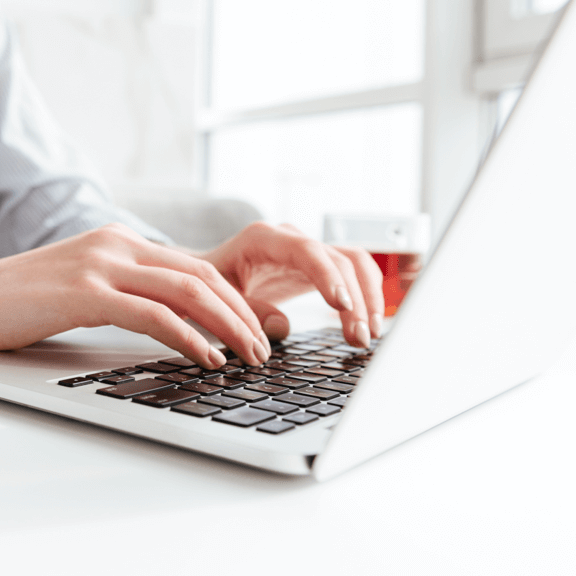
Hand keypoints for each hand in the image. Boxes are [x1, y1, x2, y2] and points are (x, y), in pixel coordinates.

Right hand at [0, 224, 271, 367]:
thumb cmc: (19, 302)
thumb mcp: (81, 288)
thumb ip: (122, 292)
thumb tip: (169, 323)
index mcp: (119, 241)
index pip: (195, 267)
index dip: (234, 301)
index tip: (255, 332)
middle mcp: (116, 244)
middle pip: (202, 275)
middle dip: (243, 315)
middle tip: (265, 349)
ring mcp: (101, 265)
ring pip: (187, 291)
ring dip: (228, 327)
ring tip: (248, 358)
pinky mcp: (85, 293)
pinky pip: (153, 314)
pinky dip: (189, 338)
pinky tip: (206, 359)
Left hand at [198, 222, 384, 348]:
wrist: (207, 274)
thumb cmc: (209, 284)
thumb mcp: (219, 297)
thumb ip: (247, 310)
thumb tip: (282, 327)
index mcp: (262, 238)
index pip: (306, 251)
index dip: (328, 276)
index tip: (341, 305)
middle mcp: (291, 238)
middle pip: (338, 259)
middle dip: (354, 299)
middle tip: (358, 337)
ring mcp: (307, 250)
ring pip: (353, 264)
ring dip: (367, 298)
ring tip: (366, 336)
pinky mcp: (317, 266)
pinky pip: (352, 274)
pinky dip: (364, 297)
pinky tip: (365, 325)